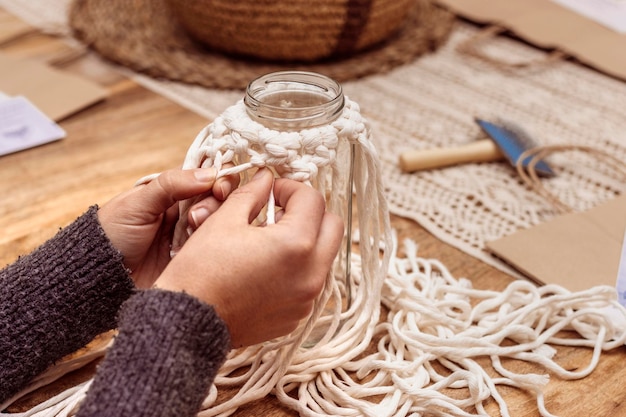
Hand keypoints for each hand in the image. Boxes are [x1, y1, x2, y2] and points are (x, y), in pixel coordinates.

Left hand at [97, 168, 238, 288]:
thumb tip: (209, 173)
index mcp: (171, 190)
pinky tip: (191, 248)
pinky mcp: (193, 256)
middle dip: (213, 203)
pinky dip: (209, 243)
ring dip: (210, 223)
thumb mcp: (138, 203)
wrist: (100, 276)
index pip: (205, 175)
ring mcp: (190, 233)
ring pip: (219, 220)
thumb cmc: (111, 233)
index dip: (218, 177)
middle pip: (218, 197)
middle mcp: (184, 208)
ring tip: (189, 232)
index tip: (218, 186)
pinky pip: (214, 245)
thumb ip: (172, 184)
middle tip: (194, 217)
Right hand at [154, 168, 343, 347]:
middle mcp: (311, 274)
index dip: (290, 188)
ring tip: (270, 241)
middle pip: (332, 226)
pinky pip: (310, 282)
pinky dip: (297, 268)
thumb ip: (252, 194)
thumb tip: (265, 179)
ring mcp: (307, 298)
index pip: (313, 200)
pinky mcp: (297, 316)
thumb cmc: (201, 270)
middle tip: (277, 213)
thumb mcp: (224, 220)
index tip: (270, 192)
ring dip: (306, 241)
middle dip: (308, 213)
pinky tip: (266, 267)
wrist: (187, 323)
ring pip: (324, 256)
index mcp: (296, 244)